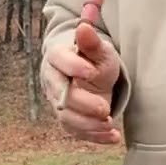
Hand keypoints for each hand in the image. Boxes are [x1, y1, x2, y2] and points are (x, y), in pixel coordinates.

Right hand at [41, 21, 121, 144]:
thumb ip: (91, 42)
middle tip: (104, 109)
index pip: (59, 61)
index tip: (92, 72)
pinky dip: (96, 136)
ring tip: (109, 124)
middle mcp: (53, 82)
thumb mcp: (99, 49)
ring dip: (89, 124)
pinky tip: (113, 137)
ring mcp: (58, 103)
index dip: (73, 67)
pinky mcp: (68, 119)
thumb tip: (84, 27)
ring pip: (67, 118)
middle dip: (83, 104)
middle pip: (62, 96)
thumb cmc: (93, 59)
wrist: (90, 75)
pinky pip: (77, 131)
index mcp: (57, 58)